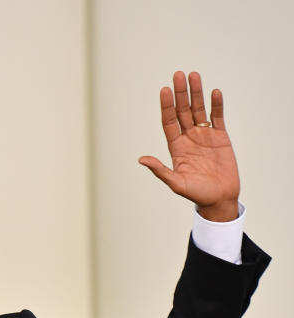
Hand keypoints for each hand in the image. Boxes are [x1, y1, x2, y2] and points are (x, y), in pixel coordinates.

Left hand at [139, 71, 239, 221]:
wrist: (219, 198)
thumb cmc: (196, 193)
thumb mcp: (175, 182)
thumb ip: (160, 170)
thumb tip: (141, 160)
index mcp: (176, 147)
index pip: (169, 122)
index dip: (166, 106)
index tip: (164, 90)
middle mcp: (188, 138)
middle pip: (183, 111)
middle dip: (180, 93)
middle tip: (178, 74)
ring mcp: (204, 136)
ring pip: (199, 110)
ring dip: (197, 93)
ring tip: (194, 75)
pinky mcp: (220, 137)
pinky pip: (218, 117)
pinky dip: (216, 105)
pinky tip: (214, 92)